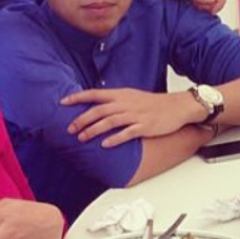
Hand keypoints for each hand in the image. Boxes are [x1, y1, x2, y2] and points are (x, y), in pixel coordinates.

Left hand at [62, 88, 196, 146]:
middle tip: (70, 129)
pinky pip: (127, 133)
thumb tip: (93, 106)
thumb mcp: (130, 96)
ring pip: (109, 122)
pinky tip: (104, 145)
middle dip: (82, 120)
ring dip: (93, 130)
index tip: (63, 102)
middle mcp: (125, 103)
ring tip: (82, 138)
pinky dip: (114, 139)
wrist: (177, 107)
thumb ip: (112, 100)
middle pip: (98, 110)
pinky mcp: (144, 126)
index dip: (77, 97)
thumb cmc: (152, 103)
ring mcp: (135, 115)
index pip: (94, 93)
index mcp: (120, 94)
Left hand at [162, 0, 227, 14]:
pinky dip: (201, 5)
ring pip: (212, 0)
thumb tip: (212, 0)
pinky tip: (193, 6)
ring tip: (195, 6)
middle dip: (212, 5)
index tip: (211, 11)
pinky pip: (205, 0)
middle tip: (201, 9)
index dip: (220, 2)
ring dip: (206, 6)